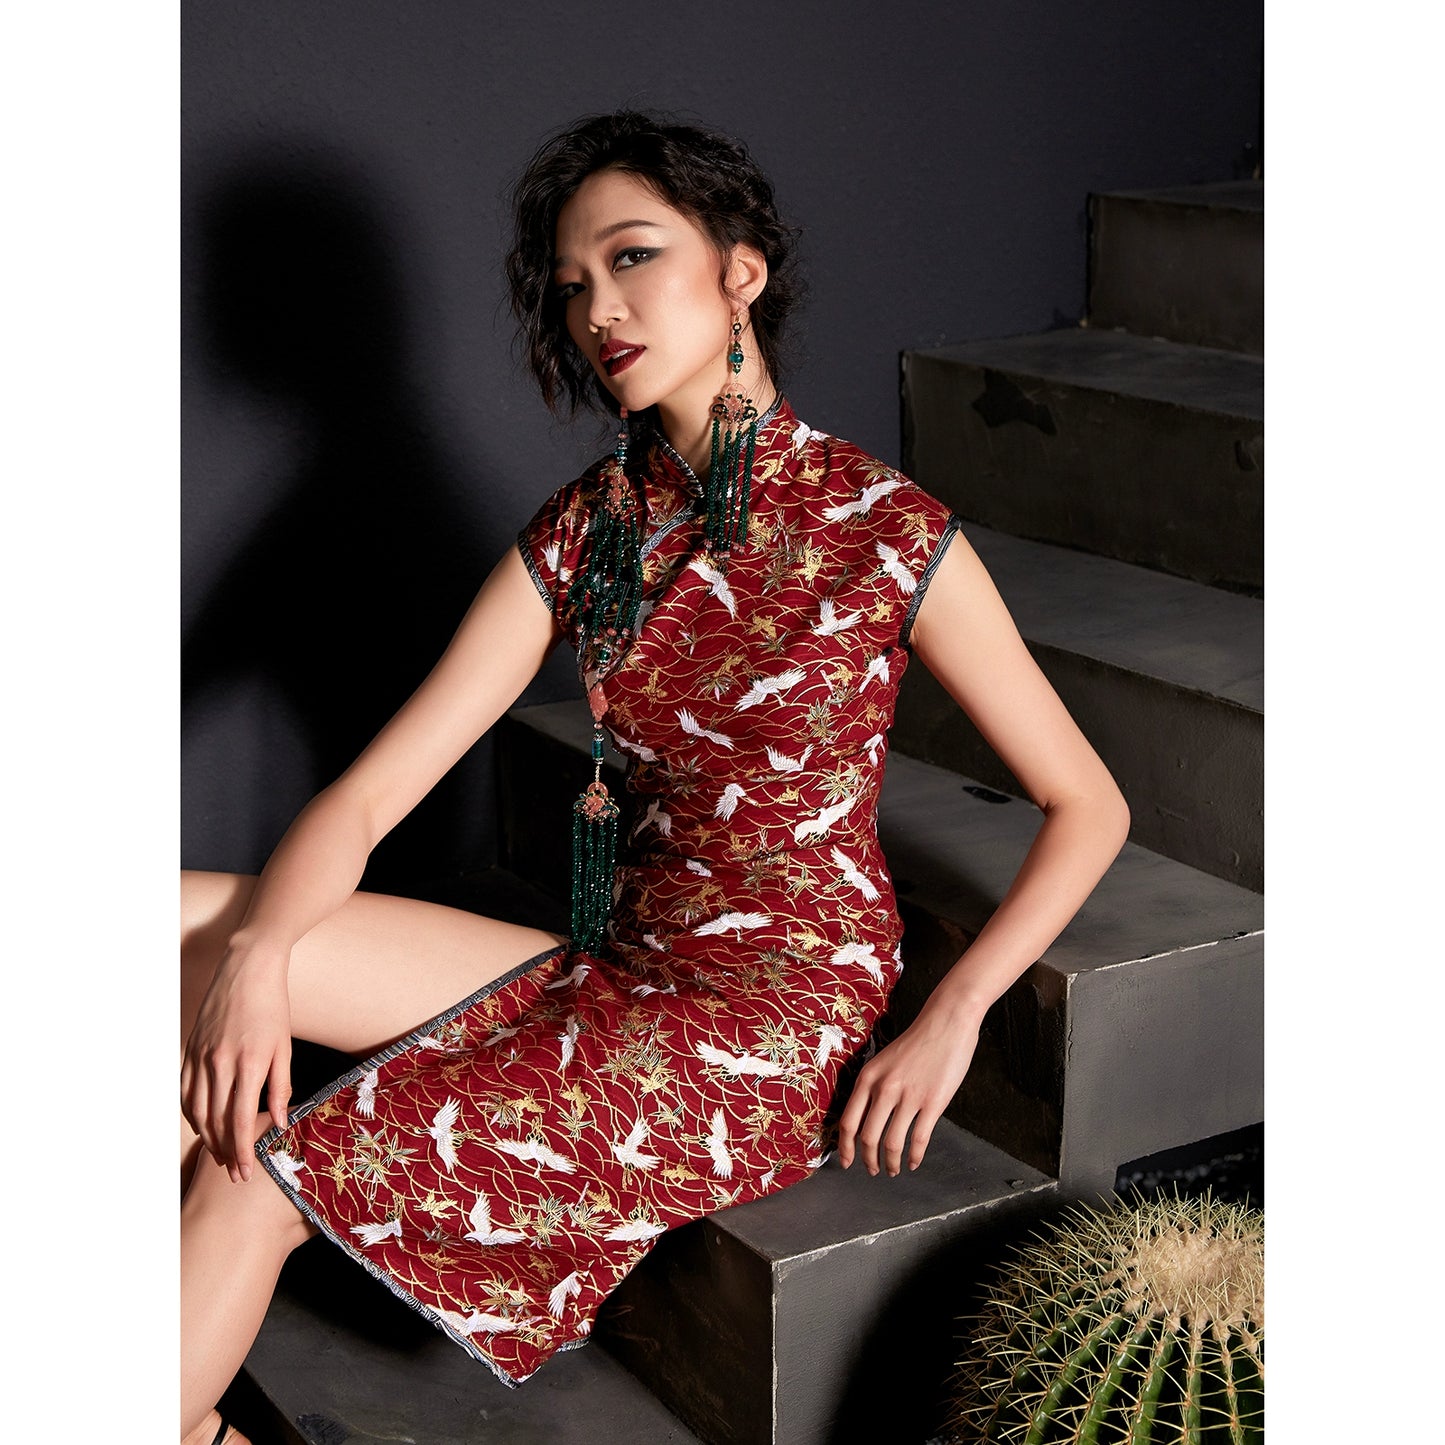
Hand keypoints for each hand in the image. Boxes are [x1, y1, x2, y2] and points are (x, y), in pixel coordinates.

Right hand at [180, 945, 292, 1182]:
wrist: (247, 969)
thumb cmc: (273, 1007)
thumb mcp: (284, 1048)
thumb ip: (280, 1088)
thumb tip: (280, 1123)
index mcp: (249, 1064)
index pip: (241, 1121)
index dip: (241, 1152)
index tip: (244, 1173)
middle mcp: (220, 1063)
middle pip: (216, 1122)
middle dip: (224, 1152)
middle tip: (234, 1172)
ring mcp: (200, 1056)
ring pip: (197, 1111)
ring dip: (207, 1138)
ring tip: (220, 1154)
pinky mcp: (189, 1049)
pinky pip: (185, 1091)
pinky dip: (192, 1114)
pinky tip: (202, 1125)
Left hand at [836, 1005, 980, 1175]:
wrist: (945, 1023)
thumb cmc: (915, 1042)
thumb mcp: (883, 1061)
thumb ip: (873, 1087)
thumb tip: (865, 1119)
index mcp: (868, 1077)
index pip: (848, 1122)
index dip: (845, 1148)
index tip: (846, 1162)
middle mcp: (884, 1088)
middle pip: (868, 1138)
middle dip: (868, 1161)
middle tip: (872, 1171)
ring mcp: (909, 1096)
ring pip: (892, 1144)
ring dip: (891, 1163)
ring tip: (893, 1170)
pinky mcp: (933, 1103)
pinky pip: (919, 1139)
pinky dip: (915, 1157)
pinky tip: (914, 1163)